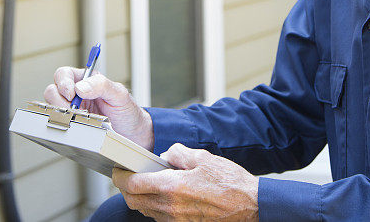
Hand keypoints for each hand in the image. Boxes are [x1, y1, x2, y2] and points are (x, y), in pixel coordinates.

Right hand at [43, 68, 153, 149]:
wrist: (133, 135)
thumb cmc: (128, 112)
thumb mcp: (119, 95)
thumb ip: (102, 85)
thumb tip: (80, 86)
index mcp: (86, 81)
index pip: (63, 74)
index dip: (63, 82)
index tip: (71, 94)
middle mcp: (76, 94)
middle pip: (52, 90)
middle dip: (59, 101)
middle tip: (74, 111)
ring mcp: (73, 111)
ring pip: (52, 108)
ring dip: (62, 114)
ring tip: (79, 119)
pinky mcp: (72, 126)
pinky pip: (59, 124)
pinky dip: (64, 125)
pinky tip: (77, 127)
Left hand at [112, 143, 258, 220]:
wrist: (251, 207)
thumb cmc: (231, 183)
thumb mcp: (203, 157)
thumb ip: (178, 154)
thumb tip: (165, 156)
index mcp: (173, 188)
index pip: (133, 185)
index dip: (120, 177)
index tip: (118, 171)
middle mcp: (171, 208)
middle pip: (133, 201)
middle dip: (127, 189)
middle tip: (130, 177)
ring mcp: (176, 221)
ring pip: (146, 211)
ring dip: (141, 198)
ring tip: (151, 184)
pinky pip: (160, 218)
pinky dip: (157, 207)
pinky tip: (167, 196)